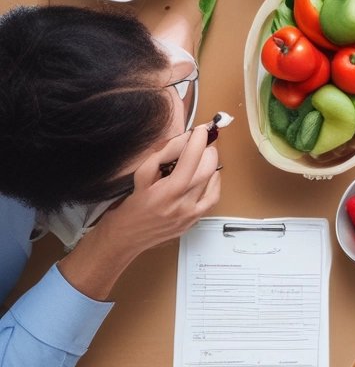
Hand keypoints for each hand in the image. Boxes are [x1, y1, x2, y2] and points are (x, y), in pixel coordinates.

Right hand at [106, 127, 221, 251]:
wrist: (128, 236)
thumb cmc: (132, 204)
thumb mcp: (141, 175)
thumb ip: (163, 155)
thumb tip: (183, 140)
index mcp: (168, 190)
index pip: (191, 159)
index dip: (198, 141)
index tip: (200, 130)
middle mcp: (183, 203)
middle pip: (207, 169)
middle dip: (207, 151)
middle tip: (203, 142)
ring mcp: (191, 214)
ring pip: (212, 182)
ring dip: (211, 165)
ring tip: (203, 157)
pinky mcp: (195, 220)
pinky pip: (213, 198)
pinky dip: (214, 183)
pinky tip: (209, 175)